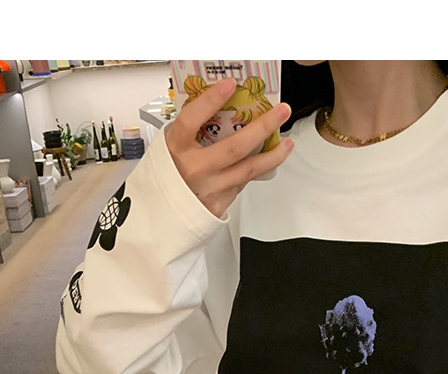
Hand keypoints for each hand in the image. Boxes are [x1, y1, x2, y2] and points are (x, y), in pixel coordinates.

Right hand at [165, 78, 293, 217]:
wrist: (160, 217)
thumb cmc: (167, 177)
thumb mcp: (169, 148)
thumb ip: (190, 130)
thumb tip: (220, 104)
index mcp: (176, 150)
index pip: (192, 120)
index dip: (211, 100)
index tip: (230, 83)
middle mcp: (194, 170)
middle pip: (235, 147)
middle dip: (263, 126)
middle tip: (282, 111)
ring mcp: (209, 189)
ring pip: (248, 170)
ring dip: (272, 155)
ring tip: (287, 142)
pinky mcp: (218, 205)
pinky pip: (241, 183)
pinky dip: (254, 170)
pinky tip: (266, 161)